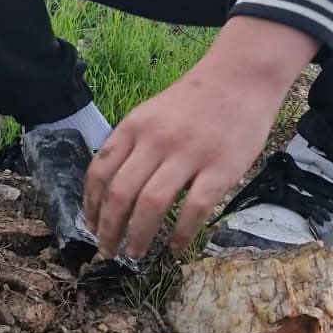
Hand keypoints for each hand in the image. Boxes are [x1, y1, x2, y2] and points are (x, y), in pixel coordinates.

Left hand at [84, 19, 316, 259]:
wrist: (241, 78)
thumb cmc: (195, 100)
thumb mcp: (151, 112)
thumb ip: (133, 144)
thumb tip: (112, 189)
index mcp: (134, 126)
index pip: (100, 171)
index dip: (91, 205)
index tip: (91, 227)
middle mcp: (156, 140)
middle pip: (121, 193)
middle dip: (109, 229)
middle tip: (108, 252)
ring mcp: (188, 154)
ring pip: (151, 205)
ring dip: (138, 236)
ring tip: (135, 255)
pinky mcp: (220, 168)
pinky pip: (194, 209)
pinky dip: (180, 234)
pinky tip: (173, 248)